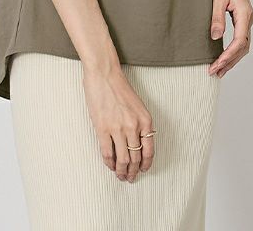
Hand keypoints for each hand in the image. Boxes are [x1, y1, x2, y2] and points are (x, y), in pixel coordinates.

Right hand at [82, 61, 154, 182]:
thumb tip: (137, 144)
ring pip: (122, 160)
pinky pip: (107, 153)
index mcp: (145, 120)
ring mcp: (118, 128)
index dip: (146, 164)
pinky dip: (109, 163)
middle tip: (130, 178)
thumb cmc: (119, 86)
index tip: (143, 170)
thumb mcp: (137, 106)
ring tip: (120, 176)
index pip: (149, 151)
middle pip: (135, 158)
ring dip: (121, 171)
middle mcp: (134, 126)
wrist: (104, 73)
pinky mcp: (103, 129)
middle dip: (133, 171)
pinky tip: (110, 166)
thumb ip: (139, 124)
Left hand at [209, 0, 252, 77]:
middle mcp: (248, 17)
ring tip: (218, 70)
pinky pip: (240, 38)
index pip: (239, 42)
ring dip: (232, 58)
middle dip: (230, 62)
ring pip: (243, 44)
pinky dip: (233, 50)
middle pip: (243, 47)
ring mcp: (246, 18)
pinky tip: (223, 57)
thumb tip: (216, 37)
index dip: (228, 56)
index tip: (216, 65)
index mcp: (244, 13)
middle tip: (214, 73)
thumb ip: (216, 17)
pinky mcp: (242, 17)